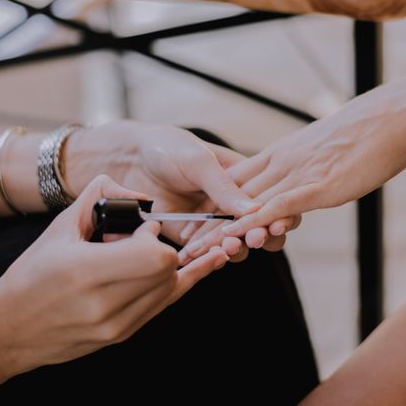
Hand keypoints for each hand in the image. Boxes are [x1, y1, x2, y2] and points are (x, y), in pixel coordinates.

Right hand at [0, 175, 229, 386]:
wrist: (9, 329)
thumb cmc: (33, 273)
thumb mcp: (60, 226)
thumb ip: (101, 195)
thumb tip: (140, 195)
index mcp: (85, 272)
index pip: (153, 256)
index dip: (154, 236)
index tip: (141, 229)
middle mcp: (103, 304)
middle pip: (168, 271)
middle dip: (164, 248)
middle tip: (141, 242)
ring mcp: (114, 326)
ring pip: (171, 289)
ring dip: (169, 267)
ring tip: (145, 256)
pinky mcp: (121, 336)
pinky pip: (163, 306)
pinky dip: (171, 284)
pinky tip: (185, 269)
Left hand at [65, 121, 292, 257]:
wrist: (126, 159)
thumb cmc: (167, 148)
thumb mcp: (199, 161)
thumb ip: (225, 187)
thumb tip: (256, 210)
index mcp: (242, 178)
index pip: (270, 199)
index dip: (279, 214)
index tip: (277, 224)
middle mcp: (230, 202)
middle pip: (258, 226)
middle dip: (261, 236)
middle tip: (254, 239)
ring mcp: (211, 221)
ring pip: (235, 243)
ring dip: (236, 249)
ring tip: (228, 247)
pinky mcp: (190, 237)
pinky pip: (206, 252)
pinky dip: (209, 257)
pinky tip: (206, 256)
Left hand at [182, 76, 405, 254]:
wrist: (395, 114)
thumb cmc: (367, 134)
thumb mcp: (326, 152)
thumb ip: (306, 168)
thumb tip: (300, 185)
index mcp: (281, 155)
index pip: (238, 184)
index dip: (215, 207)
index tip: (195, 227)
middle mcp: (281, 164)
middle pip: (234, 198)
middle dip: (208, 226)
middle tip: (183, 249)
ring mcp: (296, 173)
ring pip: (249, 206)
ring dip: (223, 232)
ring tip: (198, 253)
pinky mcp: (316, 183)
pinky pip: (277, 205)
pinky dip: (254, 222)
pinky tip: (237, 237)